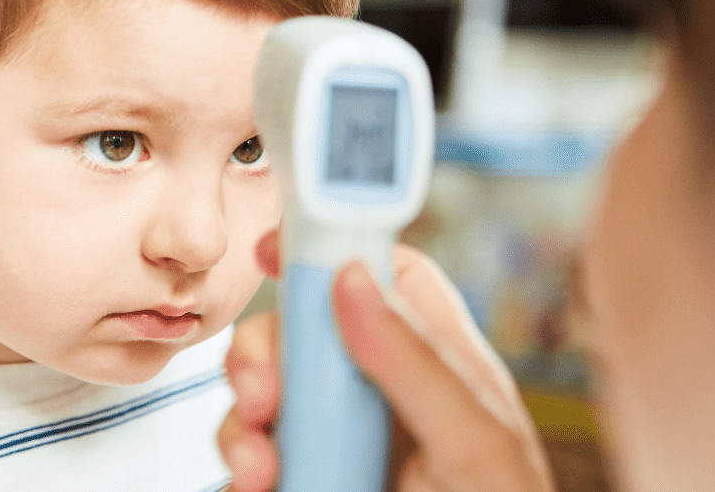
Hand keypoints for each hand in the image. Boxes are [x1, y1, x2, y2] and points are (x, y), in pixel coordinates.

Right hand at [218, 232, 554, 491]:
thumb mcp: (475, 445)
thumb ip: (415, 361)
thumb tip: (354, 280)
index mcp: (435, 361)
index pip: (380, 276)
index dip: (328, 249)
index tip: (278, 246)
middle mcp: (379, 390)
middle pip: (299, 329)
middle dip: (265, 352)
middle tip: (266, 391)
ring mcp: (338, 437)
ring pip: (262, 390)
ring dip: (242, 418)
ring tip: (263, 462)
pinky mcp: (304, 478)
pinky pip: (248, 452)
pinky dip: (239, 463)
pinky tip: (258, 482)